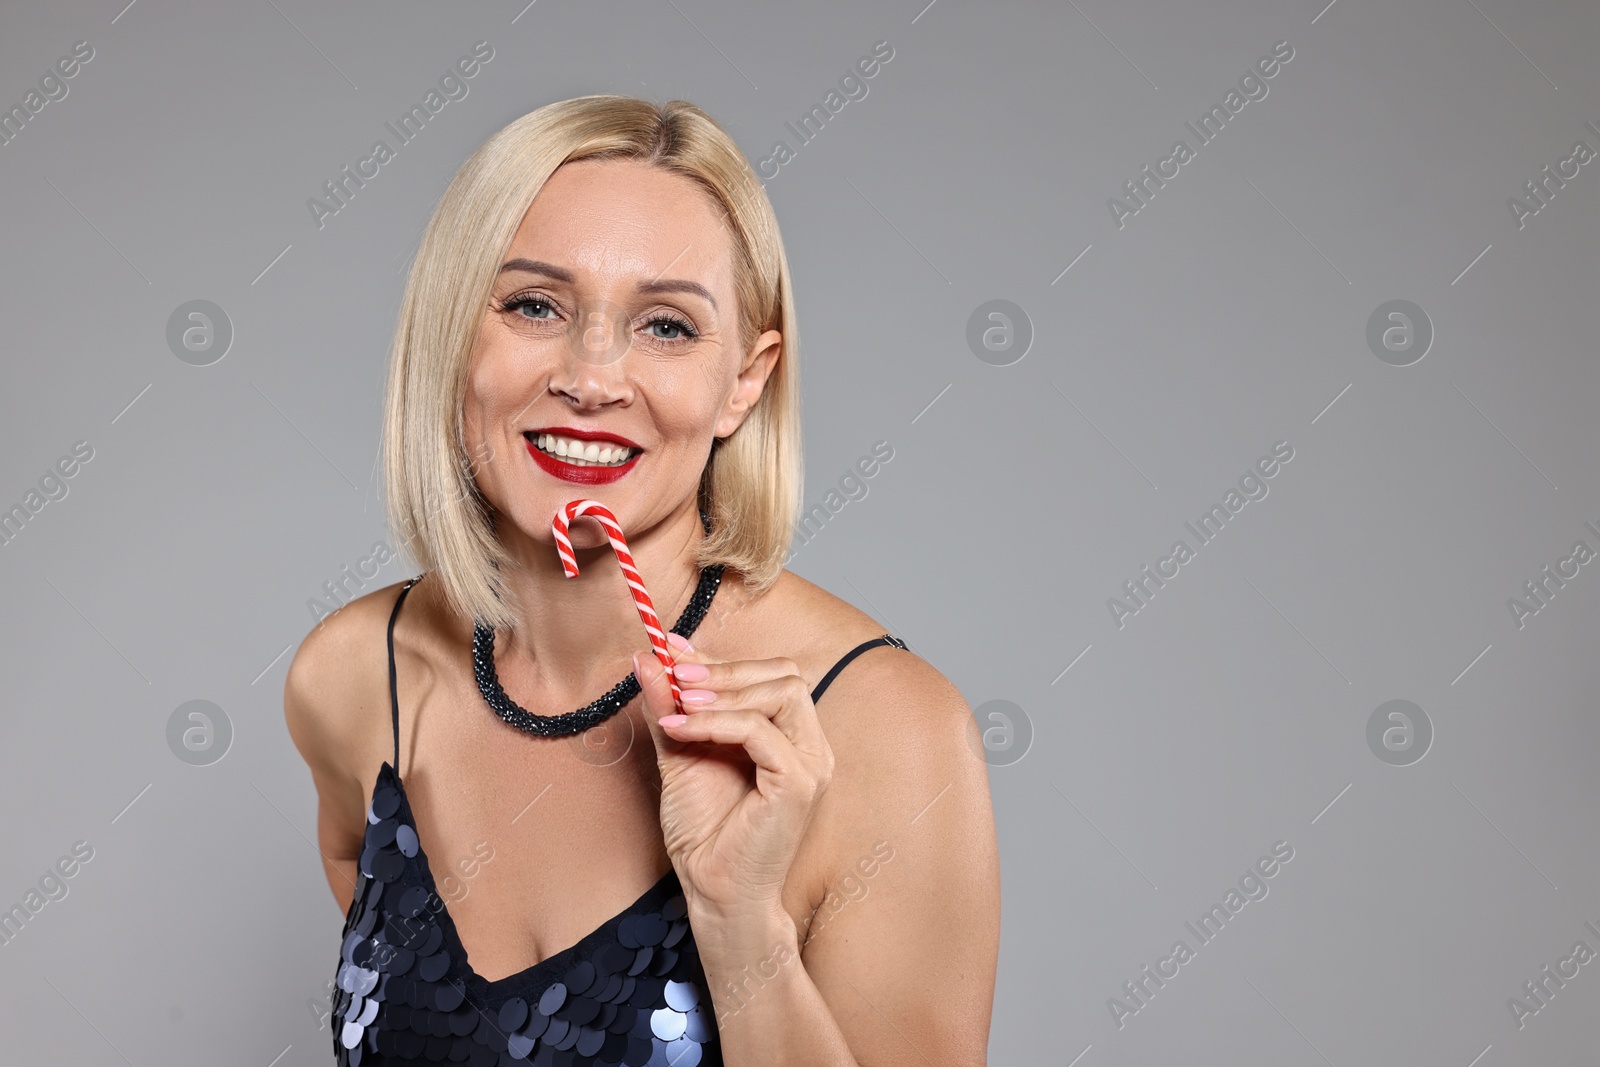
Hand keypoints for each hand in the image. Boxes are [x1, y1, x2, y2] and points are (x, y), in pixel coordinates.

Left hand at [632, 633, 834, 921]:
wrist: (713, 894)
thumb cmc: (705, 834)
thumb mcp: (680, 755)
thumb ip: (669, 708)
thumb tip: (647, 659)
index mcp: (789, 738)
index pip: (770, 674)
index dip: (720, 657)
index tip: (670, 648)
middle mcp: (810, 746)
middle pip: (785, 673)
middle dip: (726, 668)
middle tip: (675, 676)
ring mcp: (810, 765)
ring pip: (783, 691)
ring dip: (724, 689)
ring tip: (677, 704)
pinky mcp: (798, 785)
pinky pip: (761, 731)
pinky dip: (717, 721)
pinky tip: (680, 729)